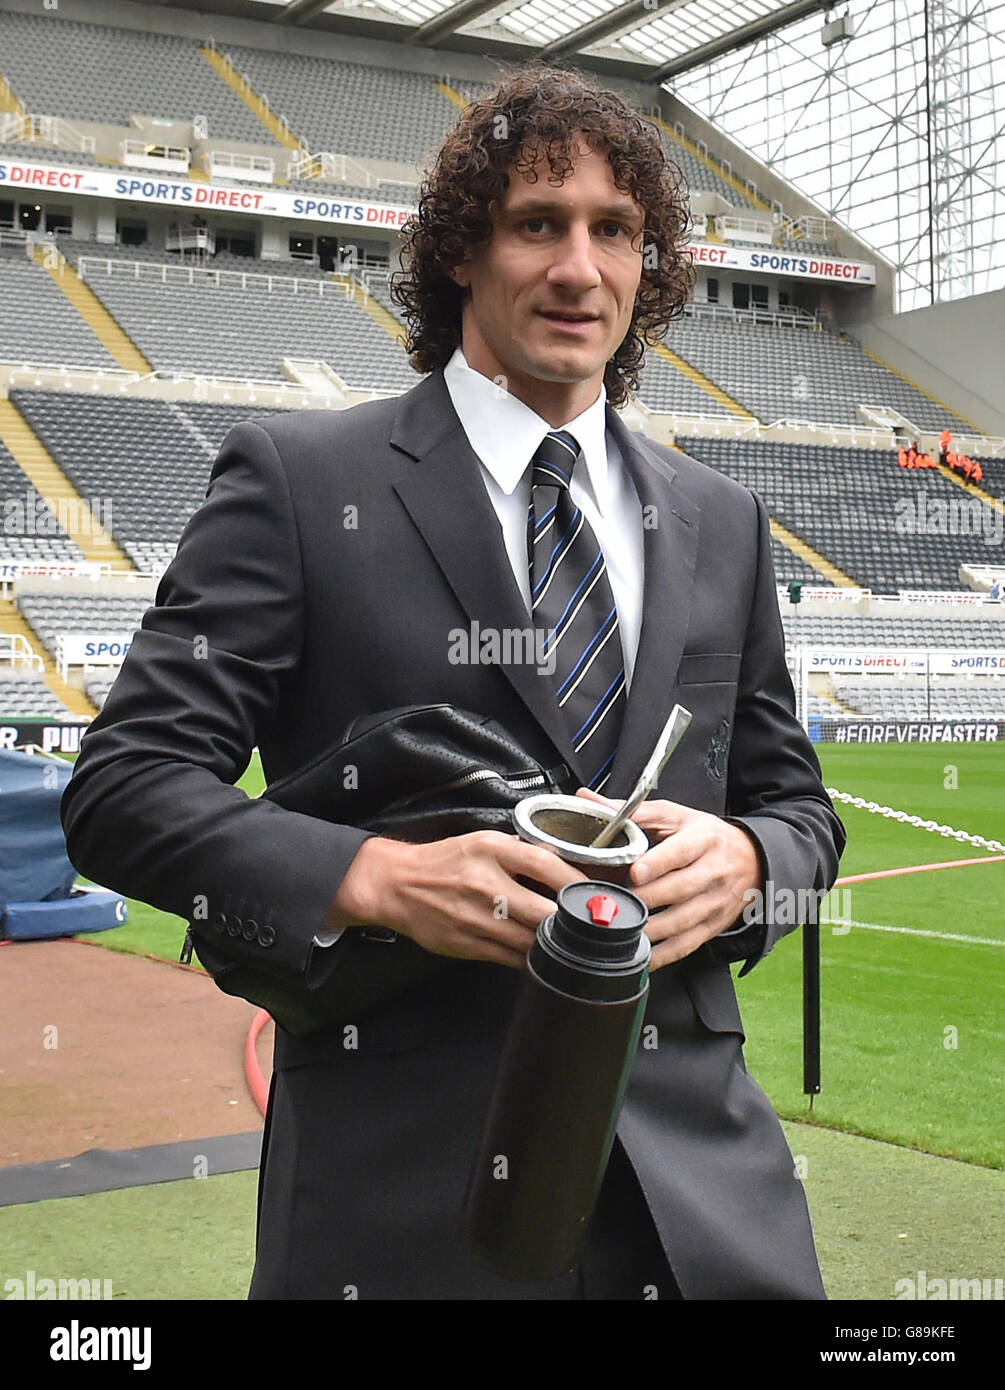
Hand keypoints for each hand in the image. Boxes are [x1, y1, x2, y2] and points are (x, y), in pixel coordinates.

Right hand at [326, 831, 587, 968]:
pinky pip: (511, 958)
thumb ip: (521, 852)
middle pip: (543, 912)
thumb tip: (564, 863)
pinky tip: (541, 954)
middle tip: (589, 925)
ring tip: (570, 942)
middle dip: (571, 922)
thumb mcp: (483, 842)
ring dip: (553, 944)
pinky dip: (530, 958)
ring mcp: (476, 918)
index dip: (575, 883)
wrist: (397, 885)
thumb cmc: (445, 861)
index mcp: (491, 850)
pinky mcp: (468, 945)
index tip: (593, 893)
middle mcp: (485, 884)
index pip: (545, 865)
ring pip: (530, 941)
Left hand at [576, 789, 761, 969]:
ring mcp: (715, 901)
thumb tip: (588, 800)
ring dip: (651, 930)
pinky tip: (642, 955)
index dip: (658, 863)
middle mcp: (713, 871)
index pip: (681, 851)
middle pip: (679, 889)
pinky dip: (663, 955)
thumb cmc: (705, 836)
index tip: (635, 872)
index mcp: (703, 839)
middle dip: (647, 899)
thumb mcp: (675, 816)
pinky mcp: (713, 926)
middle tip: (616, 904)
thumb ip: (632, 812)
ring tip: (623, 930)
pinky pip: (687, 945)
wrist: (752, 861)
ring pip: (682, 921)